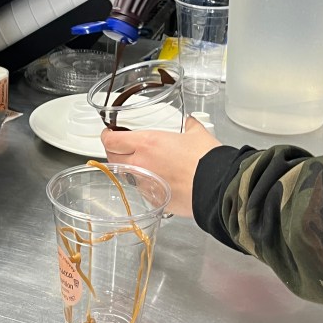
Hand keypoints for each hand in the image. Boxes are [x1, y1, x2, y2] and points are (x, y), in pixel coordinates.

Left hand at [100, 116, 221, 216]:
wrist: (216, 187)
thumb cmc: (205, 159)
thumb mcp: (198, 134)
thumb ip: (190, 126)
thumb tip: (191, 122)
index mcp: (147, 144)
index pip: (112, 141)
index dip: (107, 136)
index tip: (109, 134)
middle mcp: (141, 164)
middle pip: (113, 158)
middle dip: (115, 152)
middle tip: (122, 148)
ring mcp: (146, 184)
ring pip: (127, 176)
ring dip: (130, 169)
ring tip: (143, 164)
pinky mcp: (154, 199)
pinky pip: (143, 190)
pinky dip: (146, 184)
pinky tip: (159, 181)